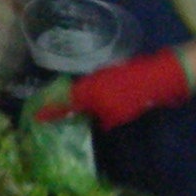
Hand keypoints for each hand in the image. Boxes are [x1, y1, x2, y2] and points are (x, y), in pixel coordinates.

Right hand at [46, 48, 193, 131]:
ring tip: (74, 113)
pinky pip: (95, 88)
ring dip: (78, 102)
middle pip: (71, 94)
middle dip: (62, 105)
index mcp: (87, 91)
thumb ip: (102, 120)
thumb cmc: (135, 97)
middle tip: (54, 115)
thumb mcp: (116, 115)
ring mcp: (102, 76)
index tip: (36, 116)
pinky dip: (92, 97)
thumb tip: (97, 121)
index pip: (62, 103)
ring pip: (84, 91)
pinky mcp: (113, 74)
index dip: (49, 111)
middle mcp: (90, 81)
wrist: (159, 76)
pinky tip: (96, 105)